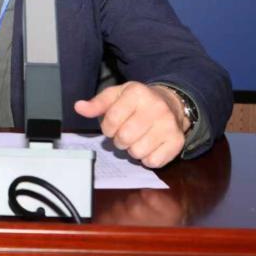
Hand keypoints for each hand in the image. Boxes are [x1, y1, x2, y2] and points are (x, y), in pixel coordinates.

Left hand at [74, 82, 188, 168]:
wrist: (170, 103)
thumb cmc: (138, 101)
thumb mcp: (117, 95)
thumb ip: (97, 104)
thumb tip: (79, 107)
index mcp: (137, 93)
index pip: (111, 120)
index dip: (107, 127)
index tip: (113, 124)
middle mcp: (156, 107)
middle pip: (124, 138)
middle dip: (119, 140)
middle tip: (125, 133)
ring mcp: (169, 125)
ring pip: (137, 152)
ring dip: (133, 149)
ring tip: (138, 138)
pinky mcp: (177, 142)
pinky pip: (153, 162)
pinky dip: (147, 158)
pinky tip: (150, 145)